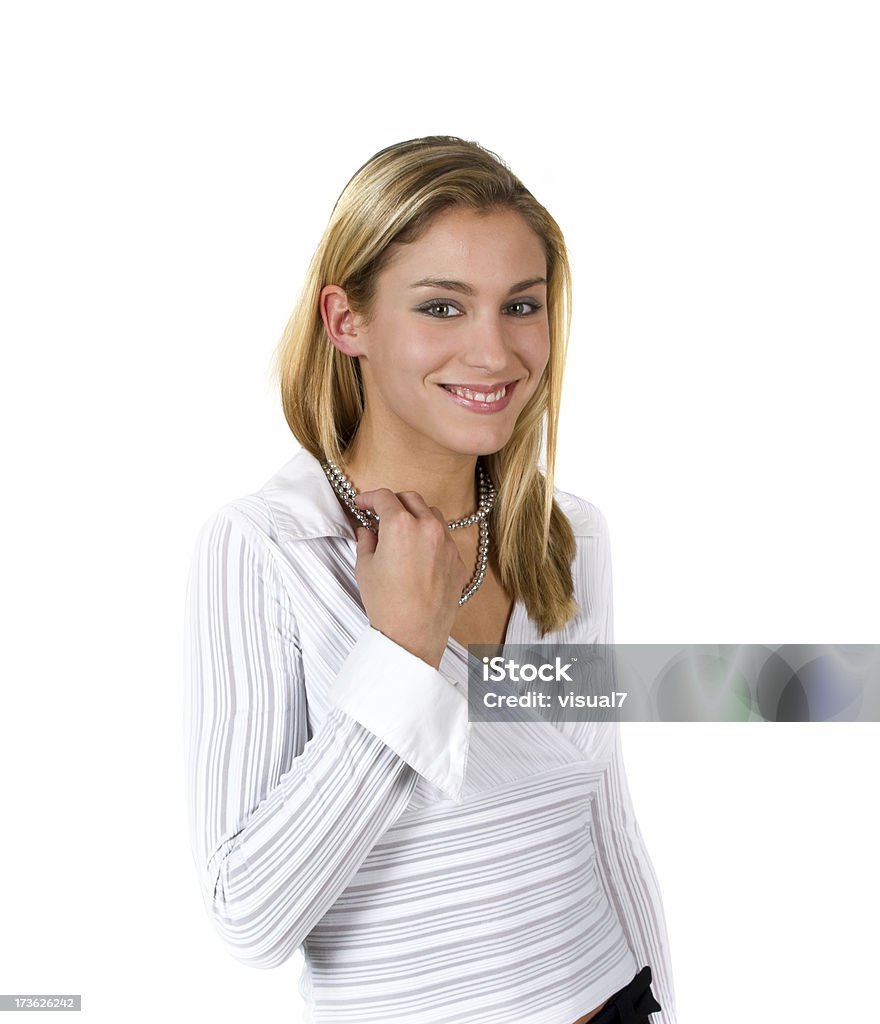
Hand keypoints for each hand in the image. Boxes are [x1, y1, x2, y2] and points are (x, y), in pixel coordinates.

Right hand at [353, 489, 470, 668]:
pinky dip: (430, 537)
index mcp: (401, 526)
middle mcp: (428, 528)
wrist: (413, 636)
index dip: (369, 497)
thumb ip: (366, 541)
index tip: (362, 503)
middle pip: (411, 499)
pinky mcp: (457, 560)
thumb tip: (367, 531)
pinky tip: (418, 552)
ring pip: (431, 515)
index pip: (384, 497)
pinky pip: (444, 538)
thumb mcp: (365, 569)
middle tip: (379, 513)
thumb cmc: (388, 605)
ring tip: (401, 531)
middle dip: (393, 501)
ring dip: (415, 515)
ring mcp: (447, 543)